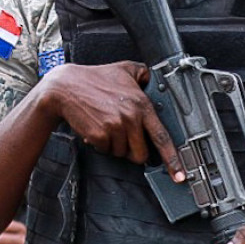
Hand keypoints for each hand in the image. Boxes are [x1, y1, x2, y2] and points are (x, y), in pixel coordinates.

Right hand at [39, 63, 180, 176]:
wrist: (65, 87)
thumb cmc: (93, 78)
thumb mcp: (124, 68)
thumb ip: (144, 74)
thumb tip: (153, 79)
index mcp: (141, 105)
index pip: (162, 136)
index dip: (173, 158)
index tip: (180, 174)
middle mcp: (130, 118)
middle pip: (141, 153)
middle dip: (133, 151)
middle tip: (124, 137)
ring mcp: (114, 128)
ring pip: (122, 153)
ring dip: (115, 145)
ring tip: (106, 126)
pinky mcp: (99, 136)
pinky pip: (106, 151)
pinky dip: (101, 143)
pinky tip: (96, 127)